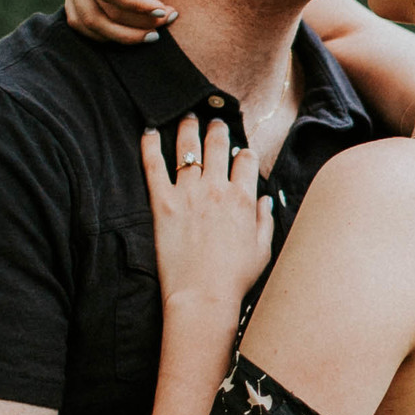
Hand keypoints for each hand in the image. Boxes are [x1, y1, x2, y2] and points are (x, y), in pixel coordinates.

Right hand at [66, 0, 175, 43]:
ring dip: (124, 36)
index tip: (164, 9)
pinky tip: (130, 34)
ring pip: (91, 23)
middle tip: (169, 19)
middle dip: (140, 23)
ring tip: (153, 35)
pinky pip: (80, 24)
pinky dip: (104, 36)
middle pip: (104, 11)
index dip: (137, 6)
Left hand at [142, 114, 272, 318]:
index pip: (246, 160)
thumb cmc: (234, 278)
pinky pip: (153, 165)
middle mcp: (216, 189)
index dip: (244, 152)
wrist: (203, 296)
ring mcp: (188, 193)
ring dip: (189, 128)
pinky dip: (150, 145)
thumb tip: (265, 200)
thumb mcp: (263, 249)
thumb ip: (265, 220)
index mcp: (243, 198)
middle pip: (218, 145)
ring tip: (187, 117)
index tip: (240, 152)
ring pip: (188, 147)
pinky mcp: (162, 203)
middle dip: (218, 129)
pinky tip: (148, 131)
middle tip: (214, 122)